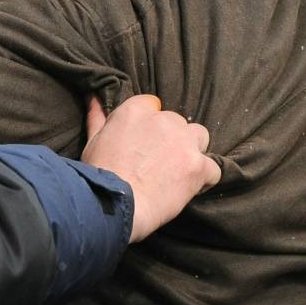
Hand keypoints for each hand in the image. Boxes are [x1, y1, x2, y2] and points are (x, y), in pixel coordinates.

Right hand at [80, 94, 219, 242]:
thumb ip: (98, 117)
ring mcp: (183, 142)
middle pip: (177, 123)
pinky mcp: (197, 166)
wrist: (114, 206)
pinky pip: (213, 169)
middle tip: (157, 164)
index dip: (150, 127)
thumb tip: (95, 98)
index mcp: (136, 111)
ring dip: (191, 152)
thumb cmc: (99, 176)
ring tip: (177, 173)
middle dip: (171, 140)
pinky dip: (204, 179)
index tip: (144, 145)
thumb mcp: (93, 142)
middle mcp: (163, 120)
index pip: (153, 106)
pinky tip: (189, 189)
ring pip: (199, 137)